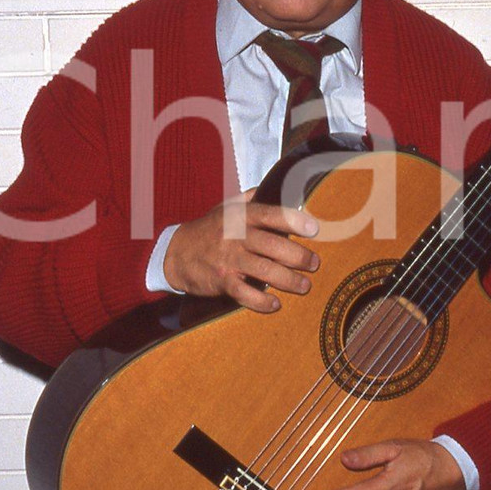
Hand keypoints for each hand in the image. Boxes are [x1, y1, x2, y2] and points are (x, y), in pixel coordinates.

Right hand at [163, 190, 319, 312]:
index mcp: (241, 216)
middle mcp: (237, 236)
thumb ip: (252, 198)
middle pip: (273, 246)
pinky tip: (275, 304)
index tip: (314, 229)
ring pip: (264, 271)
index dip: (294, 221)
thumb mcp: (227, 207)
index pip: (271, 215)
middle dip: (299, 256)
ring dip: (288, 281)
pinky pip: (245, 293)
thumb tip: (279, 185)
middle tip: (315, 264)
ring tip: (304, 286)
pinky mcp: (221, 281)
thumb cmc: (209, 229)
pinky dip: (262, 301)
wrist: (176, 253)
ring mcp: (229, 260)